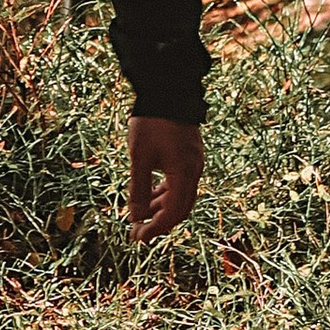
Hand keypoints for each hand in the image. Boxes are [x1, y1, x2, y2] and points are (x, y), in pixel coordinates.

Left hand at [127, 117, 201, 240]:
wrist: (168, 91)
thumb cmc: (152, 122)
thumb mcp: (140, 157)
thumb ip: (138, 189)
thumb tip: (135, 217)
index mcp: (185, 174)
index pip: (173, 213)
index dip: (155, 228)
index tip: (138, 237)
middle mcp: (194, 172)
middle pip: (179, 209)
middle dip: (158, 223)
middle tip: (137, 233)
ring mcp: (193, 164)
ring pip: (180, 197)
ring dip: (160, 209)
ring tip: (139, 216)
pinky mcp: (188, 157)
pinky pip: (179, 184)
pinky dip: (165, 194)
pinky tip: (150, 197)